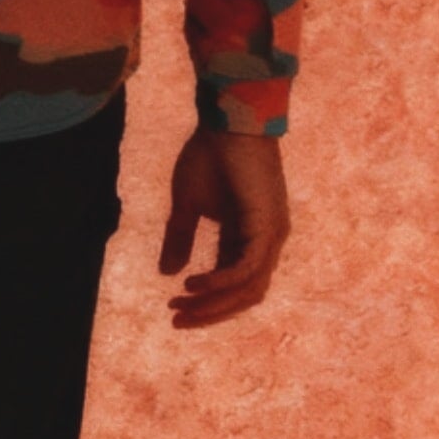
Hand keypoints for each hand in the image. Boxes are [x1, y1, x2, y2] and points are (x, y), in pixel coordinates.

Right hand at [158, 127, 290, 329]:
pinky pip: (246, 269)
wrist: (227, 120)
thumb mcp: (187, 205)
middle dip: (210, 313)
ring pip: (249, 289)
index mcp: (249, 237)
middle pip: (245, 296)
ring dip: (214, 304)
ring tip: (181, 304)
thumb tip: (168, 274)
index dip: (206, 303)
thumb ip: (180, 238)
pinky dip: (220, 282)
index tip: (173, 309)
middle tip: (176, 318)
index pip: (235, 286)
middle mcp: (266, 242)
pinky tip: (193, 284)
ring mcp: (271, 236)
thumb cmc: (210, 155)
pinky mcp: (268, 226)